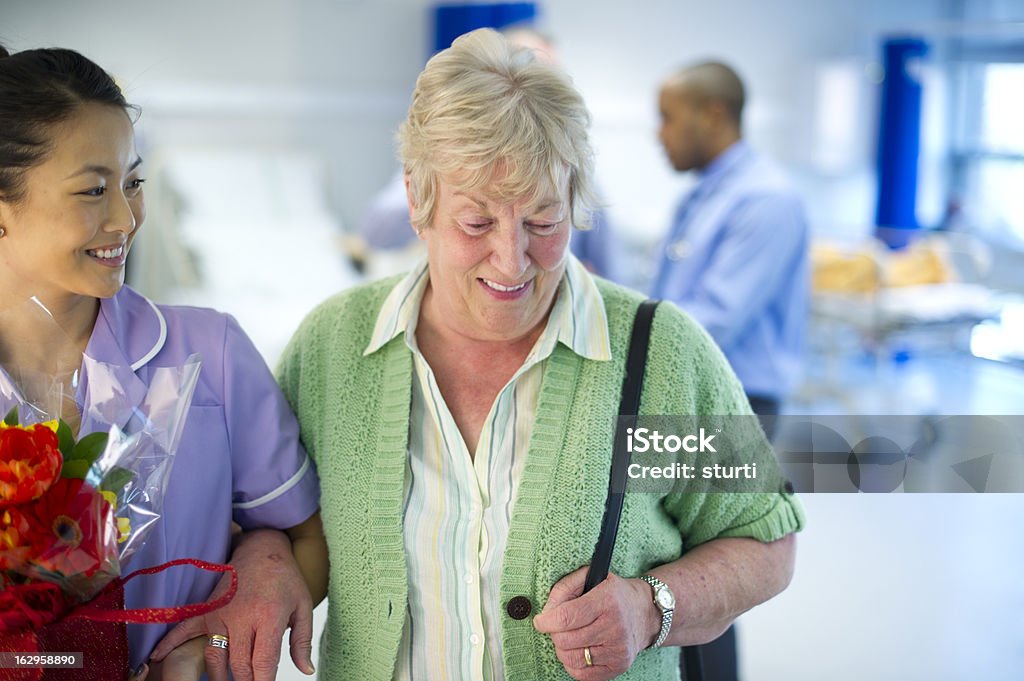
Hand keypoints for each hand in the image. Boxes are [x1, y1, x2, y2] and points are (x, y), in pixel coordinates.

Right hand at [149, 529, 314, 680]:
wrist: (262, 549)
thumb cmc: (285, 579)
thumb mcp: (303, 607)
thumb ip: (302, 641)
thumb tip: (305, 670)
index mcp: (268, 617)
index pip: (263, 663)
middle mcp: (241, 617)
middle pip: (238, 666)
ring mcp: (220, 613)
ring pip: (215, 658)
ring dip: (219, 677)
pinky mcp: (206, 609)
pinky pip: (184, 629)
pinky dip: (170, 644)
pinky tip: (158, 659)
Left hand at [533, 566, 659, 680]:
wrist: (645, 613)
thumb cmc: (613, 594)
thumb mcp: (591, 577)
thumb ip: (565, 588)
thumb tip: (547, 612)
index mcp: (607, 600)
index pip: (566, 617)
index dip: (546, 621)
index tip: (540, 621)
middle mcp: (615, 626)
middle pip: (566, 640)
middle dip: (555, 633)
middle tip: (558, 627)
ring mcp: (618, 649)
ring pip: (571, 658)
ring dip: (562, 649)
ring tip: (568, 638)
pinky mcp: (618, 666)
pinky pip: (582, 674)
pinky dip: (572, 664)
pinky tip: (578, 650)